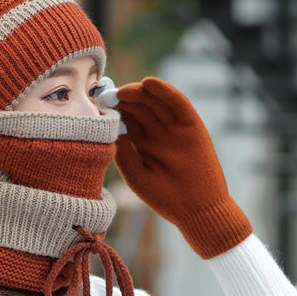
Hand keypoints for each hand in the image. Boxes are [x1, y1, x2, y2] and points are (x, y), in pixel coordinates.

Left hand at [107, 77, 251, 257]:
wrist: (198, 211)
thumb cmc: (165, 198)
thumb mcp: (137, 175)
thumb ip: (124, 152)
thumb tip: (108, 127)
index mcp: (142, 143)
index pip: (126, 118)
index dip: (113, 109)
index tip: (98, 103)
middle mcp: (157, 132)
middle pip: (139, 107)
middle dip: (124, 99)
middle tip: (108, 94)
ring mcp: (175, 128)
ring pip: (156, 102)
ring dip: (140, 92)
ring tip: (124, 90)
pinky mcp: (193, 126)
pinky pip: (179, 104)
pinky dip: (166, 92)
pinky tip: (149, 83)